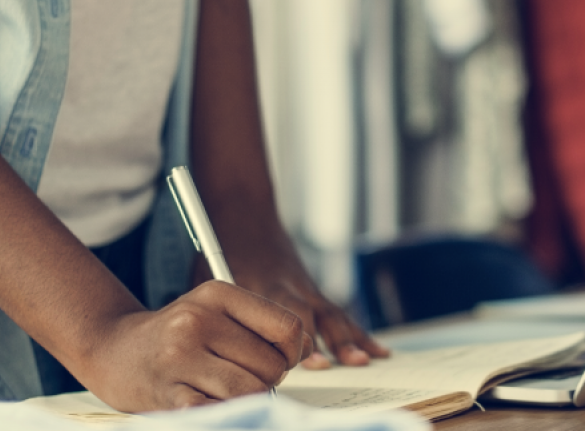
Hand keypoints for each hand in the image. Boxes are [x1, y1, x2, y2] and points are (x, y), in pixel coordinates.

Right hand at [80, 280, 311, 411]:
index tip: (278, 357)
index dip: (294, 350)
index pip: (288, 327)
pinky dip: (225, 412)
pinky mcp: (168, 394)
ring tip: (228, 388)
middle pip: (272, 365)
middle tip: (243, 375)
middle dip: (268, 378)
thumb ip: (264, 324)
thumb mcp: (218, 310)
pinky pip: (220, 411)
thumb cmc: (179, 333)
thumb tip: (309, 349)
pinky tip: (210, 400)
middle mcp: (198, 320)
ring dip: (249, 399)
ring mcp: (180, 358)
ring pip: (252, 391)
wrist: (114, 349)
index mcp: (217, 294)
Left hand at [193, 253, 388, 368]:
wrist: (245, 218)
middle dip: (317, 341)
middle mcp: (285, 288)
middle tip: (329, 365)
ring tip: (361, 361)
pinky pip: (340, 315)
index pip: (274, 315)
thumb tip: (217, 358)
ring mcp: (304, 289)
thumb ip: (217, 316)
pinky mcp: (314, 292)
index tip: (293, 361)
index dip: (285, 339)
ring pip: (330, 315)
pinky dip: (359, 334)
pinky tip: (376, 352)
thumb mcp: (207, 281)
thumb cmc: (222, 254)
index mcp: (255, 286)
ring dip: (346, 339)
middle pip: (306, 314)